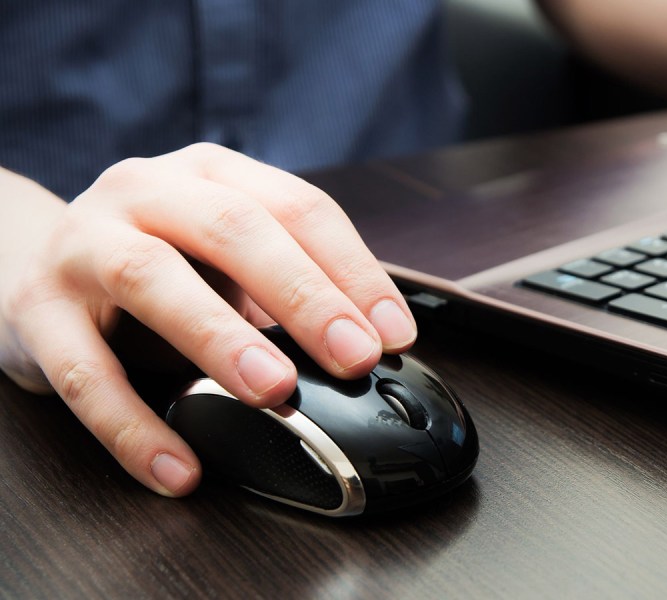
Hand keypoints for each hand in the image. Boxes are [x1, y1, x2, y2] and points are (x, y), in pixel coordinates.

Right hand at [0, 143, 417, 496]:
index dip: (353, 271)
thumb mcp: (228, 254)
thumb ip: (291, 283)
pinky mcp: (36, 309)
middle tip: (354, 356)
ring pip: (150, 279)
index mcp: (210, 173)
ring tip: (274, 392)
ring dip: (220, 338)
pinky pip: (83, 372)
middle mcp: (146, 191)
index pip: (298, 207)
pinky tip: (180, 466)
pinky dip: (133, 426)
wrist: (33, 263)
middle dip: (303, 295)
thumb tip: (376, 342)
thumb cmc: (158, 261)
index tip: (394, 334)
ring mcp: (83, 244)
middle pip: (233, 229)